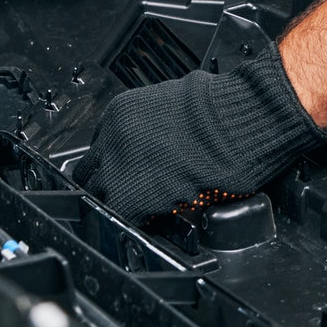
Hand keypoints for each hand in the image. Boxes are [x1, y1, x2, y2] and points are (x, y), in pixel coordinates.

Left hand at [73, 40, 325, 222]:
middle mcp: (112, 138)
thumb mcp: (175, 104)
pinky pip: (118, 217)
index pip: (100, 144)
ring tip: (140, 209)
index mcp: (120, 112)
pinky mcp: (130, 196)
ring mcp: (117, 168)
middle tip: (128, 194)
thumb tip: (155, 142)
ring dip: (117, 204)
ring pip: (98, 196)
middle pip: (89, 171)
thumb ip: (154, 124)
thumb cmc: (221, 109)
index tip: (125, 170)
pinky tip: (149, 219)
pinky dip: (131, 222)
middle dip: (107, 184)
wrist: (237, 124)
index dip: (114, 161)